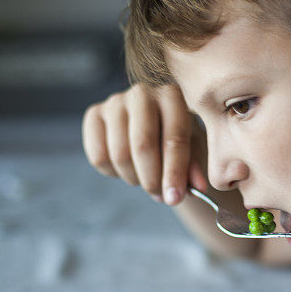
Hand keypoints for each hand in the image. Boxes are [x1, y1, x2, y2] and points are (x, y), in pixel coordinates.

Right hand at [82, 84, 206, 204]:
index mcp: (172, 96)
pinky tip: (127, 167)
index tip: (175, 198)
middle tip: (160, 196)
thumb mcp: (193, 151)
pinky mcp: (94, 114)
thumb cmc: (176, 139)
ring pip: (119, 155)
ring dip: (134, 178)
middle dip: (152, 179)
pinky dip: (113, 173)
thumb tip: (197, 188)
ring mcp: (115, 102)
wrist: (152, 127)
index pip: (174, 138)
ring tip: (146, 179)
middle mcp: (142, 93)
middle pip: (142, 146)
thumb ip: (195, 168)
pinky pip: (98, 157)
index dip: (174, 172)